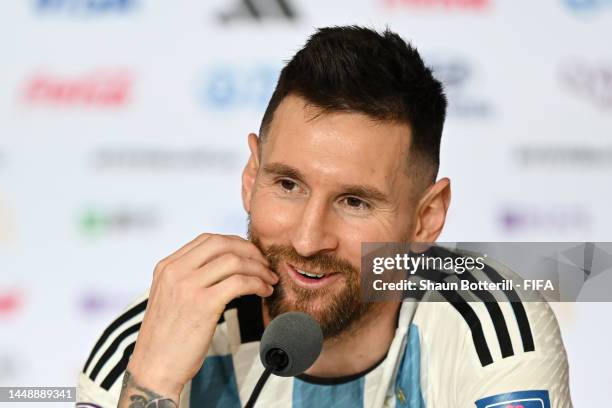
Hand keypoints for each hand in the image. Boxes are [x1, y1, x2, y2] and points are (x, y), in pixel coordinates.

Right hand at [123, 233, 277, 402]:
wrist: (153, 369)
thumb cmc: (166, 339)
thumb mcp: (170, 297)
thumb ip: (189, 278)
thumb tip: (224, 267)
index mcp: (167, 267)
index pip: (207, 240)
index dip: (235, 243)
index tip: (250, 255)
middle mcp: (175, 271)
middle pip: (222, 243)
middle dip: (250, 251)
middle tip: (264, 265)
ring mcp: (188, 286)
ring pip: (234, 261)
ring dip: (259, 269)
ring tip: (269, 281)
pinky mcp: (203, 304)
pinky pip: (240, 282)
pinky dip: (258, 283)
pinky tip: (264, 292)